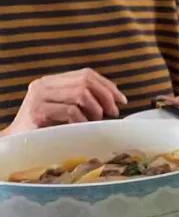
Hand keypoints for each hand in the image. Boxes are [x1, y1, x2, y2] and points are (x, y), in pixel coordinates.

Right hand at [3, 68, 125, 135]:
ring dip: (95, 110)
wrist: (18, 143)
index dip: (107, 86)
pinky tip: (82, 128)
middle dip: (105, 97)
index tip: (121, 100)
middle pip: (85, 82)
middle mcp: (43, 85)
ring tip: (94, 122)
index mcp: (51, 81)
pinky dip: (83, 121)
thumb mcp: (66, 110)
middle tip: (112, 113)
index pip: (86, 74)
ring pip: (80, 94)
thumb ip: (83, 100)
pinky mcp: (38, 112)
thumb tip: (115, 100)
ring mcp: (39, 97)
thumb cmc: (47, 129)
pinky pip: (71, 111)